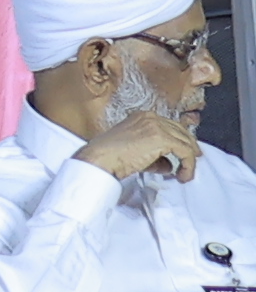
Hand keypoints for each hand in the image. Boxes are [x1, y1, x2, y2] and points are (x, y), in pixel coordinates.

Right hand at [85, 111, 210, 182]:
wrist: (99, 159)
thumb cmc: (108, 156)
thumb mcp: (133, 149)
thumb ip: (154, 154)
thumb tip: (169, 165)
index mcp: (142, 116)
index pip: (170, 126)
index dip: (181, 140)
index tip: (186, 154)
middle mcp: (151, 118)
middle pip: (182, 131)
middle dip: (189, 148)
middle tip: (191, 163)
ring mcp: (157, 126)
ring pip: (186, 142)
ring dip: (189, 160)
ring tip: (185, 174)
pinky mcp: (162, 139)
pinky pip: (185, 152)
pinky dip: (188, 165)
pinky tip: (183, 175)